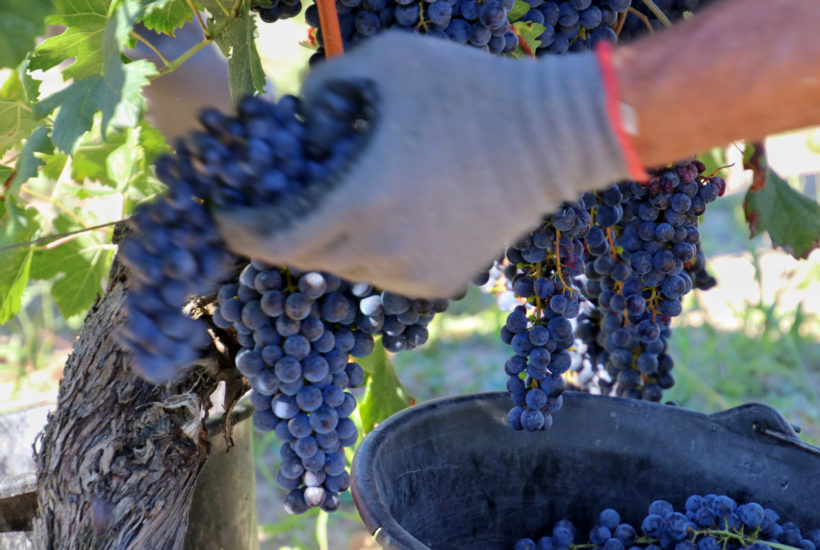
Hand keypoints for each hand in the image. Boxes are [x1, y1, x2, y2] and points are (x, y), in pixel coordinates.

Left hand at [215, 32, 634, 297]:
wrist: (555, 136)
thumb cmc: (468, 90)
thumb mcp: (385, 61)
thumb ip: (323, 87)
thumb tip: (301, 123)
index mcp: (360, 200)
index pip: (273, 241)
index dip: (240, 231)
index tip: (227, 216)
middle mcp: (381, 250)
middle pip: (306, 258)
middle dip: (285, 232)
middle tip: (284, 200)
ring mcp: (413, 273)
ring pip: (346, 269)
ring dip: (332, 239)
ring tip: (347, 198)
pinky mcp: (440, 282)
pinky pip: (384, 275)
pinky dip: (372, 250)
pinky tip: (390, 214)